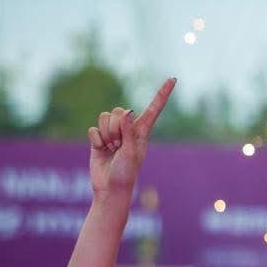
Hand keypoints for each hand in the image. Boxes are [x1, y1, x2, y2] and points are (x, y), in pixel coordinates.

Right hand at [88, 78, 175, 199]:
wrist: (109, 188)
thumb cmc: (125, 173)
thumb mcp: (130, 153)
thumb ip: (128, 132)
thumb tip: (127, 112)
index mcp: (142, 131)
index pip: (154, 108)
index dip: (162, 93)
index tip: (173, 79)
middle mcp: (128, 129)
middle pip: (118, 111)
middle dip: (115, 128)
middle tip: (118, 145)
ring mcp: (113, 133)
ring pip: (104, 117)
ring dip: (106, 134)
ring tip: (111, 148)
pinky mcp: (99, 138)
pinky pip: (93, 129)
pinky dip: (95, 140)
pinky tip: (101, 150)